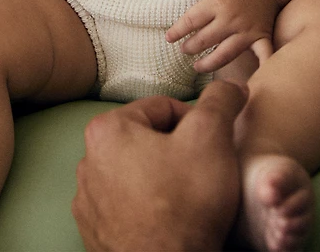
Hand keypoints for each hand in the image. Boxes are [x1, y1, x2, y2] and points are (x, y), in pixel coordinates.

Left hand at [73, 80, 246, 251]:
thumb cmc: (185, 204)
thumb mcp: (212, 136)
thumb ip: (220, 101)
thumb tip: (232, 85)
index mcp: (106, 130)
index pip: (162, 108)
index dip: (195, 124)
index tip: (210, 146)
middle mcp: (87, 163)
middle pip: (148, 141)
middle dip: (177, 152)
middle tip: (201, 173)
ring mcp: (89, 203)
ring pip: (138, 174)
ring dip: (163, 180)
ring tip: (187, 200)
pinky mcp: (96, 234)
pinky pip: (128, 208)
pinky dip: (149, 209)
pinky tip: (170, 220)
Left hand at [163, 0, 279, 72]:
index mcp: (216, 2)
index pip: (190, 21)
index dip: (177, 31)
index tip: (169, 38)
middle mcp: (230, 18)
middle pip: (204, 40)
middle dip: (190, 47)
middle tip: (184, 50)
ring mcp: (246, 30)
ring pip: (224, 54)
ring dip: (208, 64)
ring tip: (197, 66)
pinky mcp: (261, 37)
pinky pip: (262, 55)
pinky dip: (261, 68)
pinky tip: (252, 84)